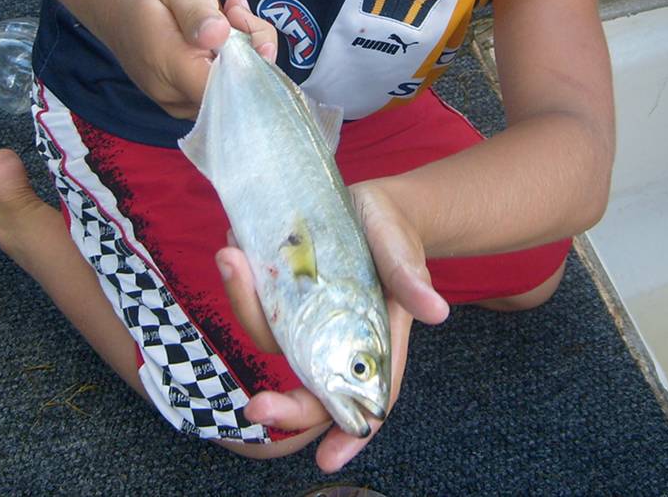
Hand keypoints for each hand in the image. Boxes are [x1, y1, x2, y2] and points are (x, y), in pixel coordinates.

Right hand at [107, 0, 276, 117]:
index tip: (243, 22)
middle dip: (249, 51)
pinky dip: (226, 66)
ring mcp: (176, 103)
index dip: (250, 60)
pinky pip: (216, 92)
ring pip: (229, 93)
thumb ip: (199, 13)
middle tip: (235, 10)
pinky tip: (218, 37)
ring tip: (226, 16)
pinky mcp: (180, 103)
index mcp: (170, 66)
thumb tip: (219, 36)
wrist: (113, 3)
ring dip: (240, 56)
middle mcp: (172, 95)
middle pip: (234, 92)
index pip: (228, 87)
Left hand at [216, 181, 447, 471]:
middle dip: (280, 403)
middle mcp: (336, 338)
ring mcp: (306, 316)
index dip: (349, 434)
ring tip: (232, 260)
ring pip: (271, 334)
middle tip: (254, 406)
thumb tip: (435, 312)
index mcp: (373, 342)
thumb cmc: (396, 232)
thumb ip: (412, 279)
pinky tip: (235, 247)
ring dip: (245, 304)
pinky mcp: (285, 292)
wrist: (374, 204)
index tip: (326, 462)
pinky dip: (242, 279)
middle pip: (307, 384)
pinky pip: (258, 299)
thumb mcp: (404, 250)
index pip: (365, 400)